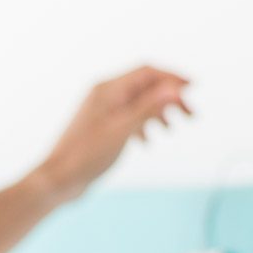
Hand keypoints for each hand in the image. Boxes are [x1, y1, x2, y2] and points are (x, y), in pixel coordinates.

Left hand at [30, 66, 193, 204]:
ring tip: (172, 130)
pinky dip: (143, 125)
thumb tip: (173, 88)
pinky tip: (148, 142)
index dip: (172, 78)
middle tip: (191, 116)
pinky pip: (128, 118)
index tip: (194, 88)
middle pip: (145, 87)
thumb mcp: (122, 130)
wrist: (58, 180)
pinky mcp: (101, 127)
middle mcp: (104, 95)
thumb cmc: (85, 155)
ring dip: (158, 112)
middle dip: (170, 98)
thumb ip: (148, 107)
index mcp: (108, 89)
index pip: (147, 72)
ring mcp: (102, 111)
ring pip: (138, 103)